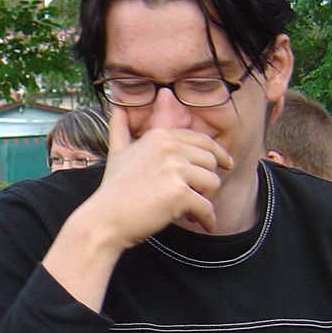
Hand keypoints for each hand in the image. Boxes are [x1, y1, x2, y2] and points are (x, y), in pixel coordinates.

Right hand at [85, 105, 234, 245]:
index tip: (227, 164)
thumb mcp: (116, 153)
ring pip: (213, 183)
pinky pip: (207, 207)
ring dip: (207, 200)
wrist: (104, 220)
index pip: (202, 140)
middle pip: (211, 161)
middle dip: (208, 181)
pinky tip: (203, 224)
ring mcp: (174, 169)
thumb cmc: (113, 190)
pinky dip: (208, 219)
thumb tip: (117, 108)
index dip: (217, 154)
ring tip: (191, 211)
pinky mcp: (178, 193)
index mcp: (160, 136)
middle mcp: (168, 147)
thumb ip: (120, 129)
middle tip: (195, 198)